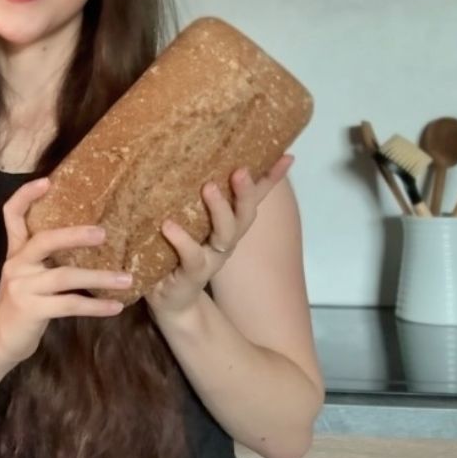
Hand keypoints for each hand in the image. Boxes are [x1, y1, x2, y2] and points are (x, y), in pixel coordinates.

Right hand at [0, 177, 132, 366]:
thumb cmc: (21, 305)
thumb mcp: (26, 276)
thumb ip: (44, 258)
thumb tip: (85, 238)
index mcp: (16, 253)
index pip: (12, 215)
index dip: (26, 195)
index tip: (47, 180)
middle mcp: (16, 265)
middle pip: (45, 241)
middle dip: (75, 235)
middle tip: (104, 233)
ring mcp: (22, 287)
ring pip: (65, 276)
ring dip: (99, 277)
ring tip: (127, 278)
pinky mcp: (31, 310)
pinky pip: (70, 305)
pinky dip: (95, 306)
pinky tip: (115, 306)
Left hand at [146, 155, 293, 316]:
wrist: (172, 300)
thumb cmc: (179, 252)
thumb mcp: (189, 221)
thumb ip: (197, 200)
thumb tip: (196, 164)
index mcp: (229, 225)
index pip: (255, 198)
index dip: (272, 179)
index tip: (287, 156)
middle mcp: (225, 241)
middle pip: (245, 215)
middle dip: (246, 192)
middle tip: (239, 171)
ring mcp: (211, 258)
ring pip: (226, 234)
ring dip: (220, 210)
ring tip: (208, 187)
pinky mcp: (191, 274)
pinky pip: (192, 256)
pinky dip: (182, 240)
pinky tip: (169, 225)